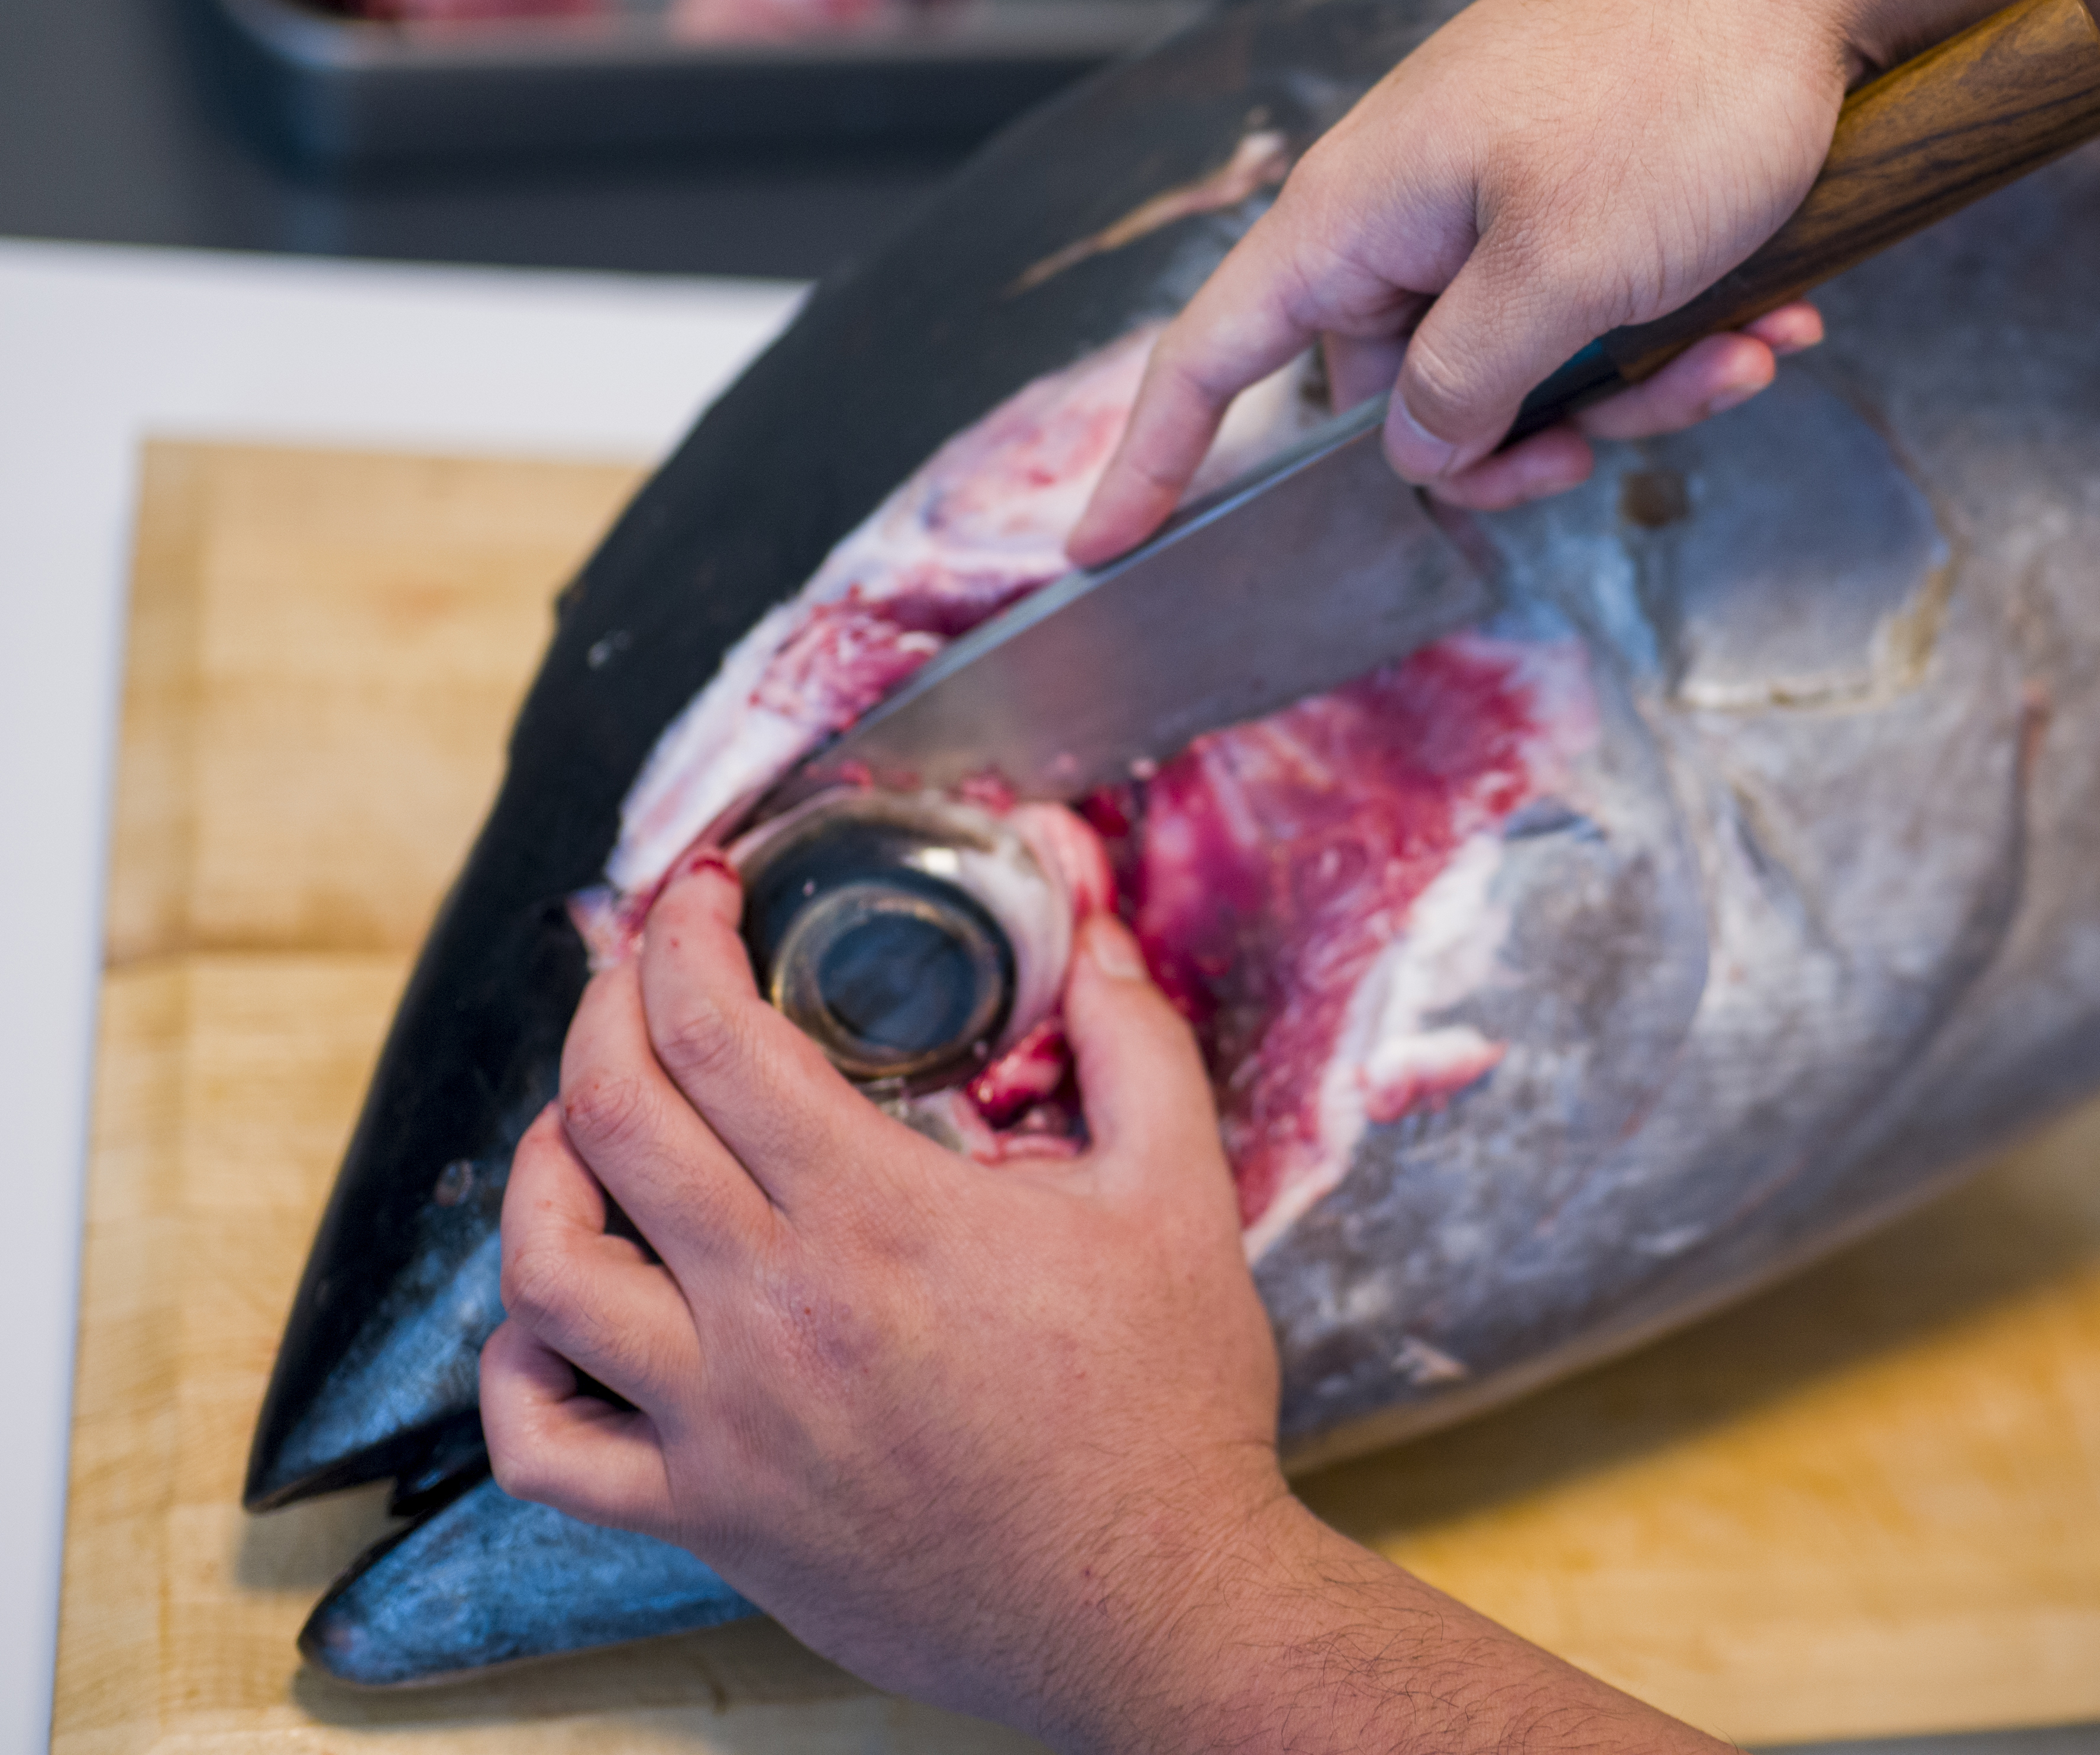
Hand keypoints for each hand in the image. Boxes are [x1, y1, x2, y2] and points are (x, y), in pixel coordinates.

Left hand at [481, 864, 1287, 1730]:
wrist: (1156, 1606)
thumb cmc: (1168, 1410)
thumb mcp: (1179, 1193)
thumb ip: (1133, 1042)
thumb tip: (1090, 928)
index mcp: (882, 1217)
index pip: (716, 1035)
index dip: (684, 937)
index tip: (701, 896)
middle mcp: (778, 1312)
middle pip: (613, 1118)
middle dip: (605, 1007)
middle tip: (639, 970)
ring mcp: (725, 1425)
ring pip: (546, 1272)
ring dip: (543, 1168)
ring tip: (584, 1121)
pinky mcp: (709, 1520)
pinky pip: (543, 1448)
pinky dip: (517, 1369)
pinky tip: (561, 1318)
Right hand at [1067, 0, 1854, 563]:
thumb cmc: (1677, 84)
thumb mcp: (1563, 273)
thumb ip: (1464, 381)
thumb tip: (1409, 447)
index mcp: (1358, 215)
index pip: (1211, 354)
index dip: (1151, 459)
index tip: (1097, 549)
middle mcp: (1412, 209)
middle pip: (1405, 393)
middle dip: (1516, 446)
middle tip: (1600, 451)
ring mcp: (1501, 197)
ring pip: (1528, 366)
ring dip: (1636, 392)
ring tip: (1745, 352)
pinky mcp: (1587, 193)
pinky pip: (1601, 311)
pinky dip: (1684, 336)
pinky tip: (1774, 321)